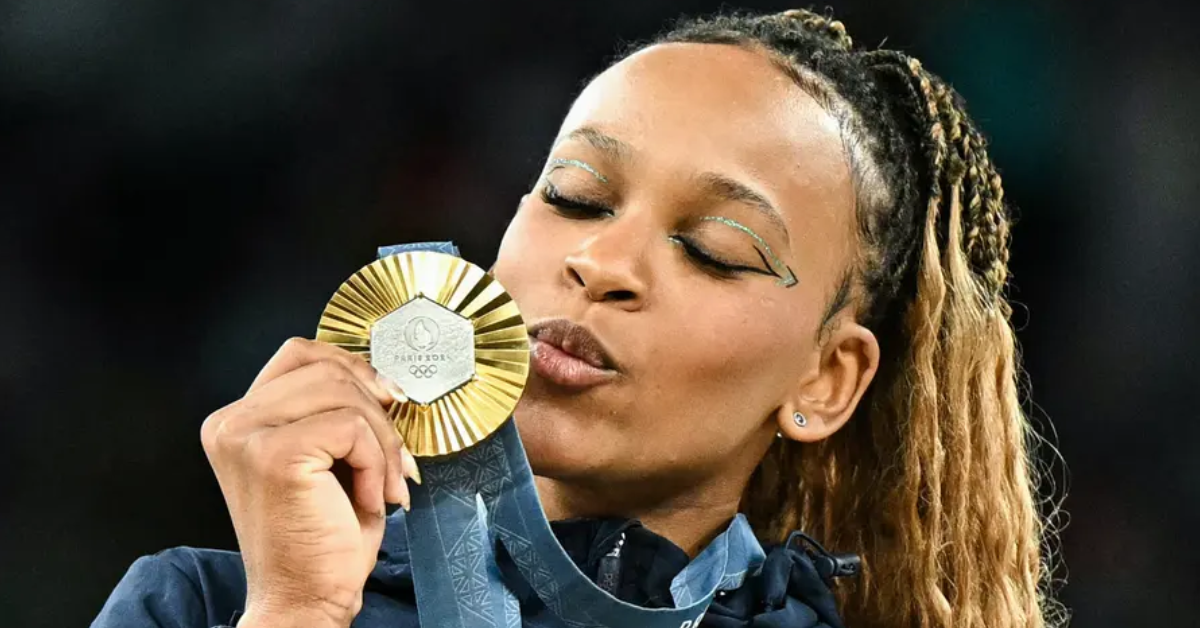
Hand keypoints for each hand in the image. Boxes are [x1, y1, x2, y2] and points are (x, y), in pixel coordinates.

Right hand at [201, 338, 417, 627]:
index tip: (385, 402)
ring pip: (344, 393)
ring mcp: (246, 436)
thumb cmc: (321, 539)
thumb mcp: (329, 459)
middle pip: (327, 368)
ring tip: (382, 486)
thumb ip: (335, 410)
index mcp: (238, 419)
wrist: (304, 600)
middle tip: (395, 461)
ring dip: (382, 442)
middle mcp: (230, 422)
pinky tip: (368, 500)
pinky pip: (351, 428)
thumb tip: (384, 379)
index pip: (301, 353)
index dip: (352, 369)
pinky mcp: (273, 455)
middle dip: (377, 412)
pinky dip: (376, 463)